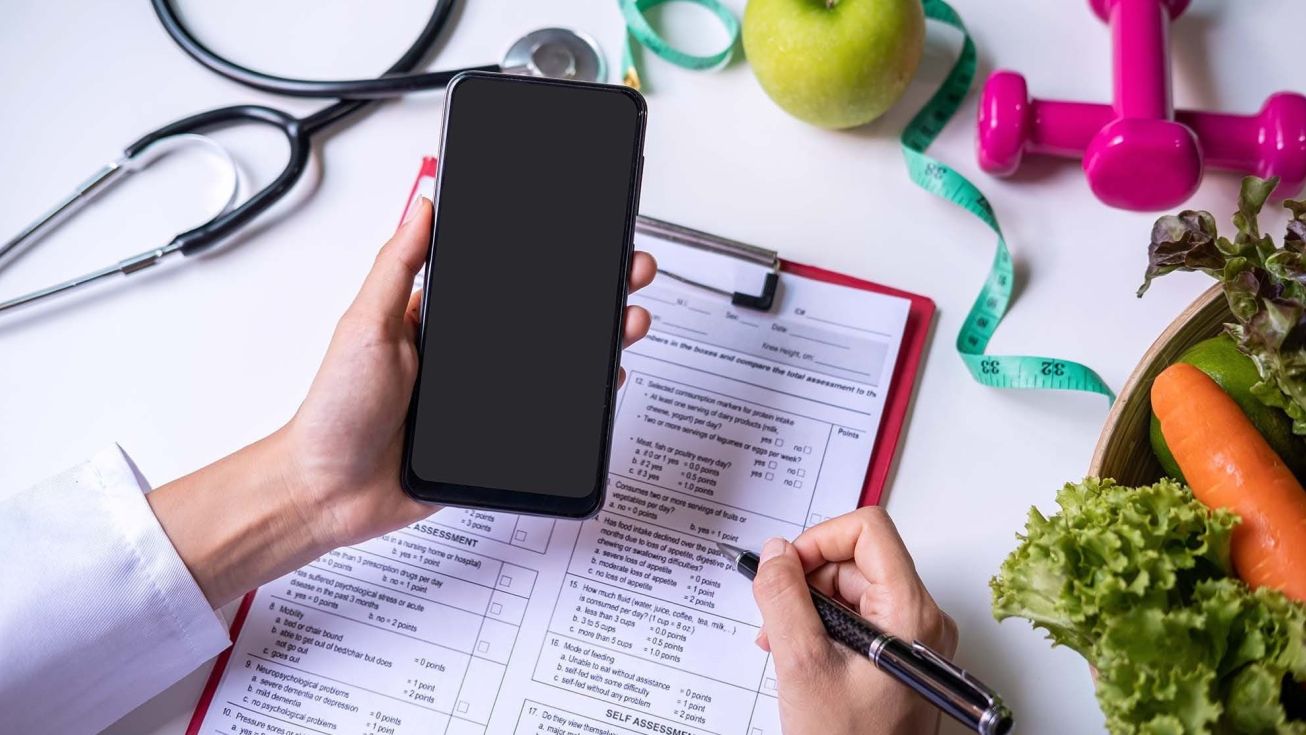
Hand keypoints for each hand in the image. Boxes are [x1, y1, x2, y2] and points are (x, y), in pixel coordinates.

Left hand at [151, 198, 655, 604]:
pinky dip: (582, 402)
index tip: (585, 236)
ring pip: (555, 365)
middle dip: (593, 293)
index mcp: (439, 320)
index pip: (505, 279)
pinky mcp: (495, 439)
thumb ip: (396, 267)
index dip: (547, 258)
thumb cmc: (334, 411)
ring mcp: (484, 398)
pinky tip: (606, 381)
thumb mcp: (365, 326)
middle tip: (628, 273)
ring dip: (599, 342)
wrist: (329, 491)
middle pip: (543, 318)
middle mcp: (468, 356)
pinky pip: (550, 418)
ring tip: (627, 322)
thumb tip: (422, 208)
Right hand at [752, 507, 957, 734]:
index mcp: (911, 612)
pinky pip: (858, 616)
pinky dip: (822, 626)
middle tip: (775, 616)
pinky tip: (800, 654)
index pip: (868, 530)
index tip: (786, 567)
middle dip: (807, 580)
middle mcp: (922, 617)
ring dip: (809, 605)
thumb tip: (776, 552)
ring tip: (782, 643)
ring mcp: (914, 637)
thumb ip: (785, 599)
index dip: (820, 540)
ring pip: (853, 587)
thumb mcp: (803, 664)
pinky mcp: (901, 654)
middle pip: (857, 558)